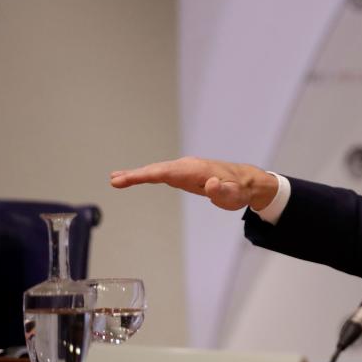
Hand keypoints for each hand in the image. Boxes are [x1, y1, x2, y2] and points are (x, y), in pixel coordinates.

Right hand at [110, 157, 278, 210]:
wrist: (247, 182)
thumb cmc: (240, 190)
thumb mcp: (233, 195)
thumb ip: (221, 191)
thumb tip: (210, 184)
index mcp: (196, 170)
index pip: (166, 172)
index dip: (145, 175)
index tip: (127, 179)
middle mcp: (188, 166)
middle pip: (157, 169)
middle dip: (136, 174)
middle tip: (114, 180)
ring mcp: (186, 168)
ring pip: (158, 170)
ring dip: (138, 174)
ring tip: (116, 178)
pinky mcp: (185, 173)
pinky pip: (163, 173)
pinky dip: (147, 175)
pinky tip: (135, 177)